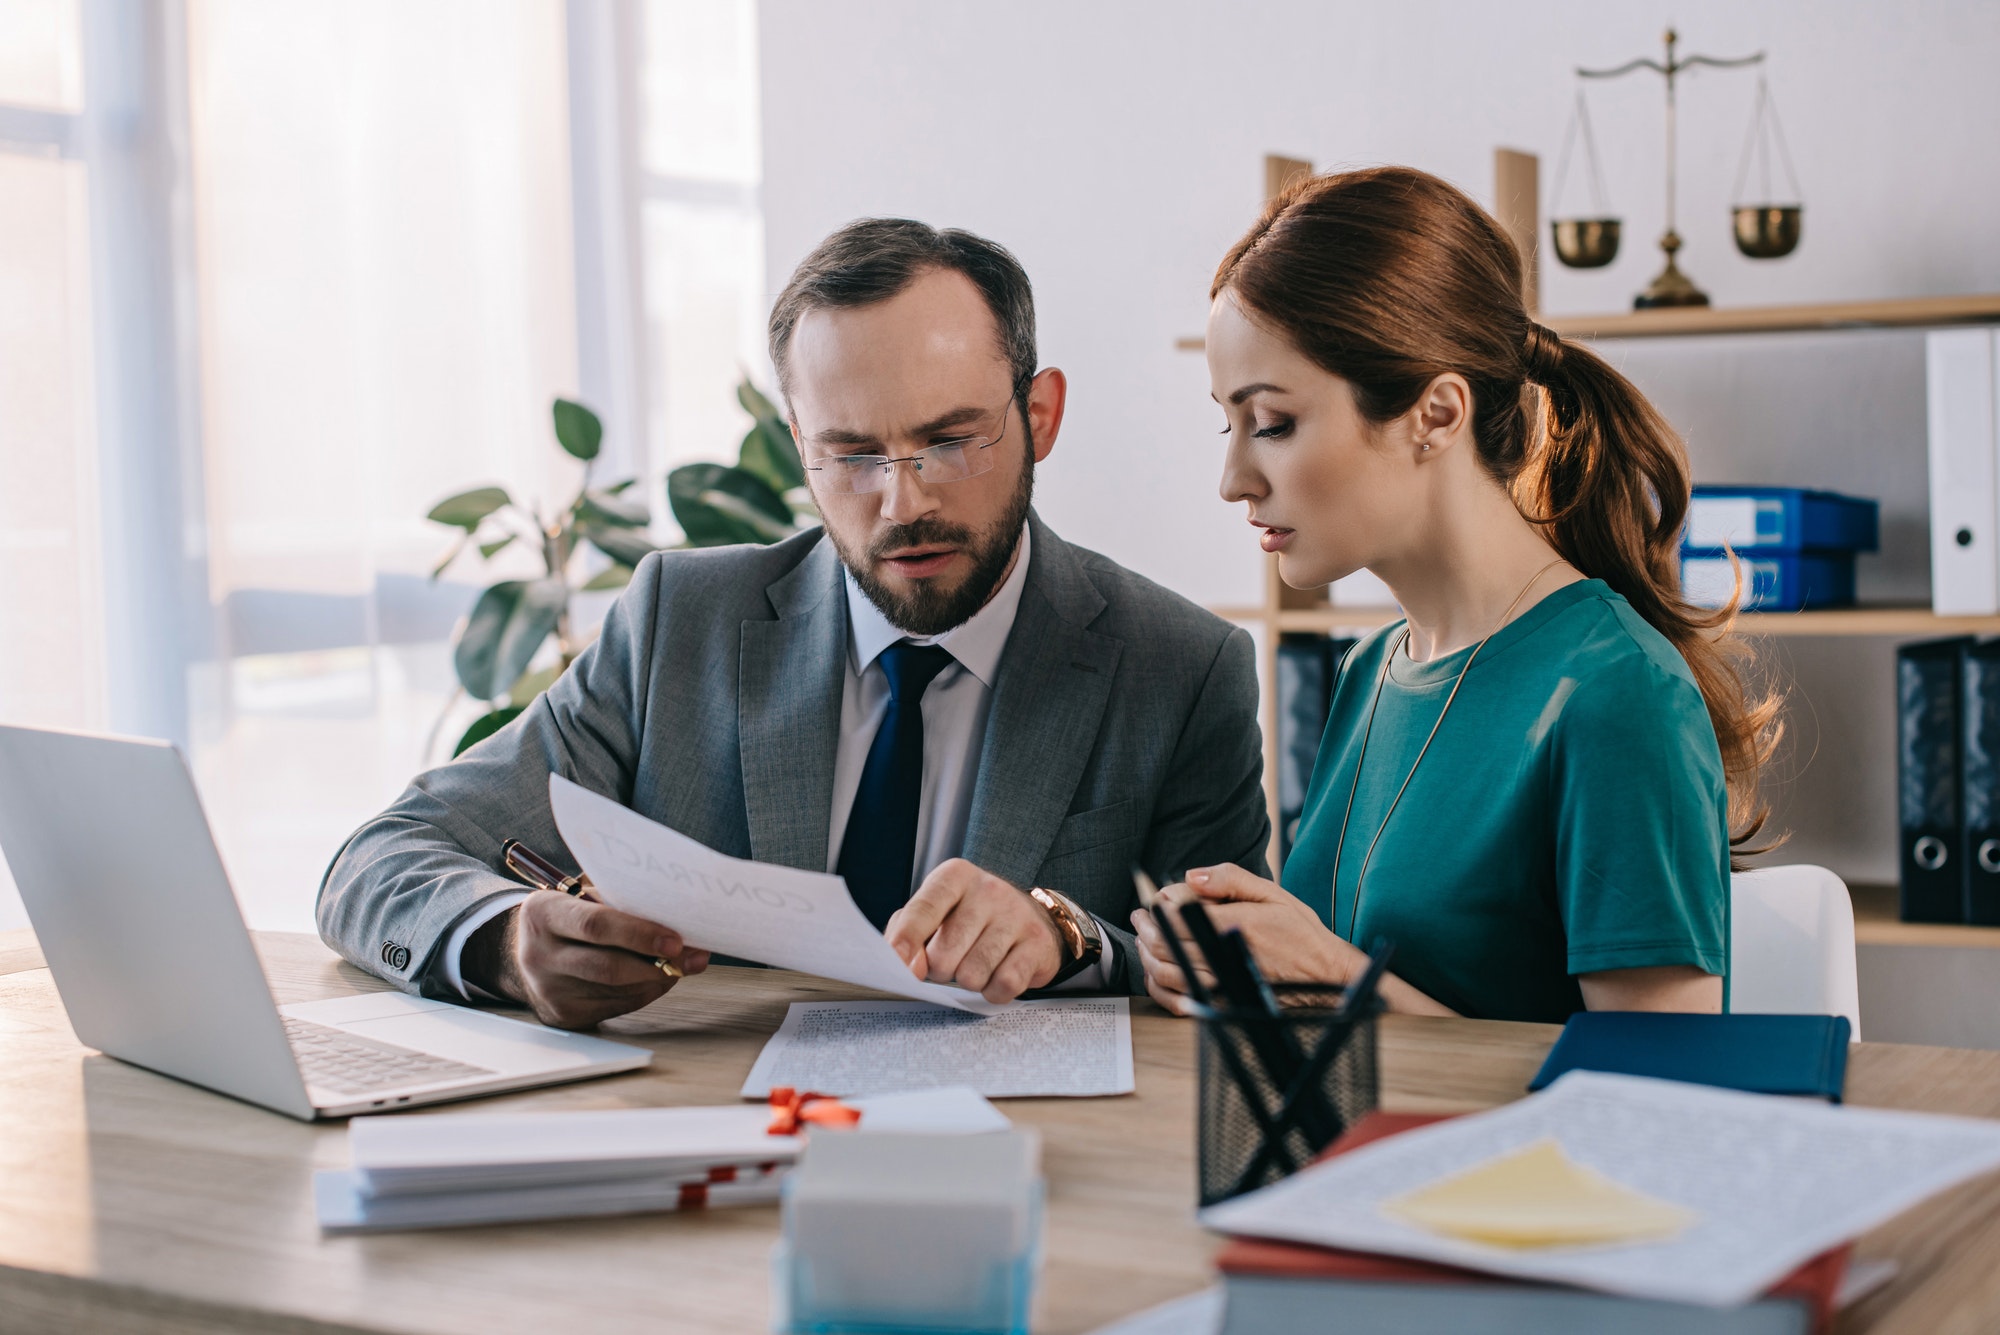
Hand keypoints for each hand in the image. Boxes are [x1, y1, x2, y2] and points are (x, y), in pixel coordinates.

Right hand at [468, 893, 709, 1029]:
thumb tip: (678, 920)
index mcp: (543, 914)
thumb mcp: (581, 898)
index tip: (676, 940)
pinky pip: (616, 1006)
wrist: (524, 951)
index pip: (595, 926)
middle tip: (690, 956)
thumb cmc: (568, 918)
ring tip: (682, 963)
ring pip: (617, 991)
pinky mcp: (564, 1014)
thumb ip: (621, 904)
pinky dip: (645, 992)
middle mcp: (539, 955)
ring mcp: (548, 990)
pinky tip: (658, 978)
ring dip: (658, 979)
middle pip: (608, 967)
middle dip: (656, 964)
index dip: (640, 935)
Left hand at [882, 858, 1063, 1003]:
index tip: (896, 963)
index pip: (924, 909)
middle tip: (952, 960)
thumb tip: (907, 965)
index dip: (907, 939)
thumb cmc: (968, 918)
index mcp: (955, 876)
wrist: (1028, 916)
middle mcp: (988, 889)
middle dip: (940, 970)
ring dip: (969, 981)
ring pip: (973, 975)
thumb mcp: (935, 912)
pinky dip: (994, 991)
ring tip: (977, 964)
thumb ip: (907, 931)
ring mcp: (1016, 915)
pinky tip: (997, 975)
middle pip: (944, 954)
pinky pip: (1004, 985)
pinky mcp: (1038, 943)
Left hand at [1128, 863, 1365, 1016]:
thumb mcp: (1272, 893)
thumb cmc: (1300, 933)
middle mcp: (1223, 953)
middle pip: (1165, 942)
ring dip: (1148, 954)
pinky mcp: (1222, 1000)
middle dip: (1145, 927)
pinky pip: (1180, 996)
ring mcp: (1221, 980)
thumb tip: (1192, 875)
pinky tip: (1159, 971)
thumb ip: (1230, 879)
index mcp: (1232, 922)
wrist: (1325, 976)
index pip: (1176, 912)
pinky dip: (1162, 984)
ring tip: (1145, 940)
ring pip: (1166, 971)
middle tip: (1140, 917)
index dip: (1158, 904)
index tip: (1153, 898)